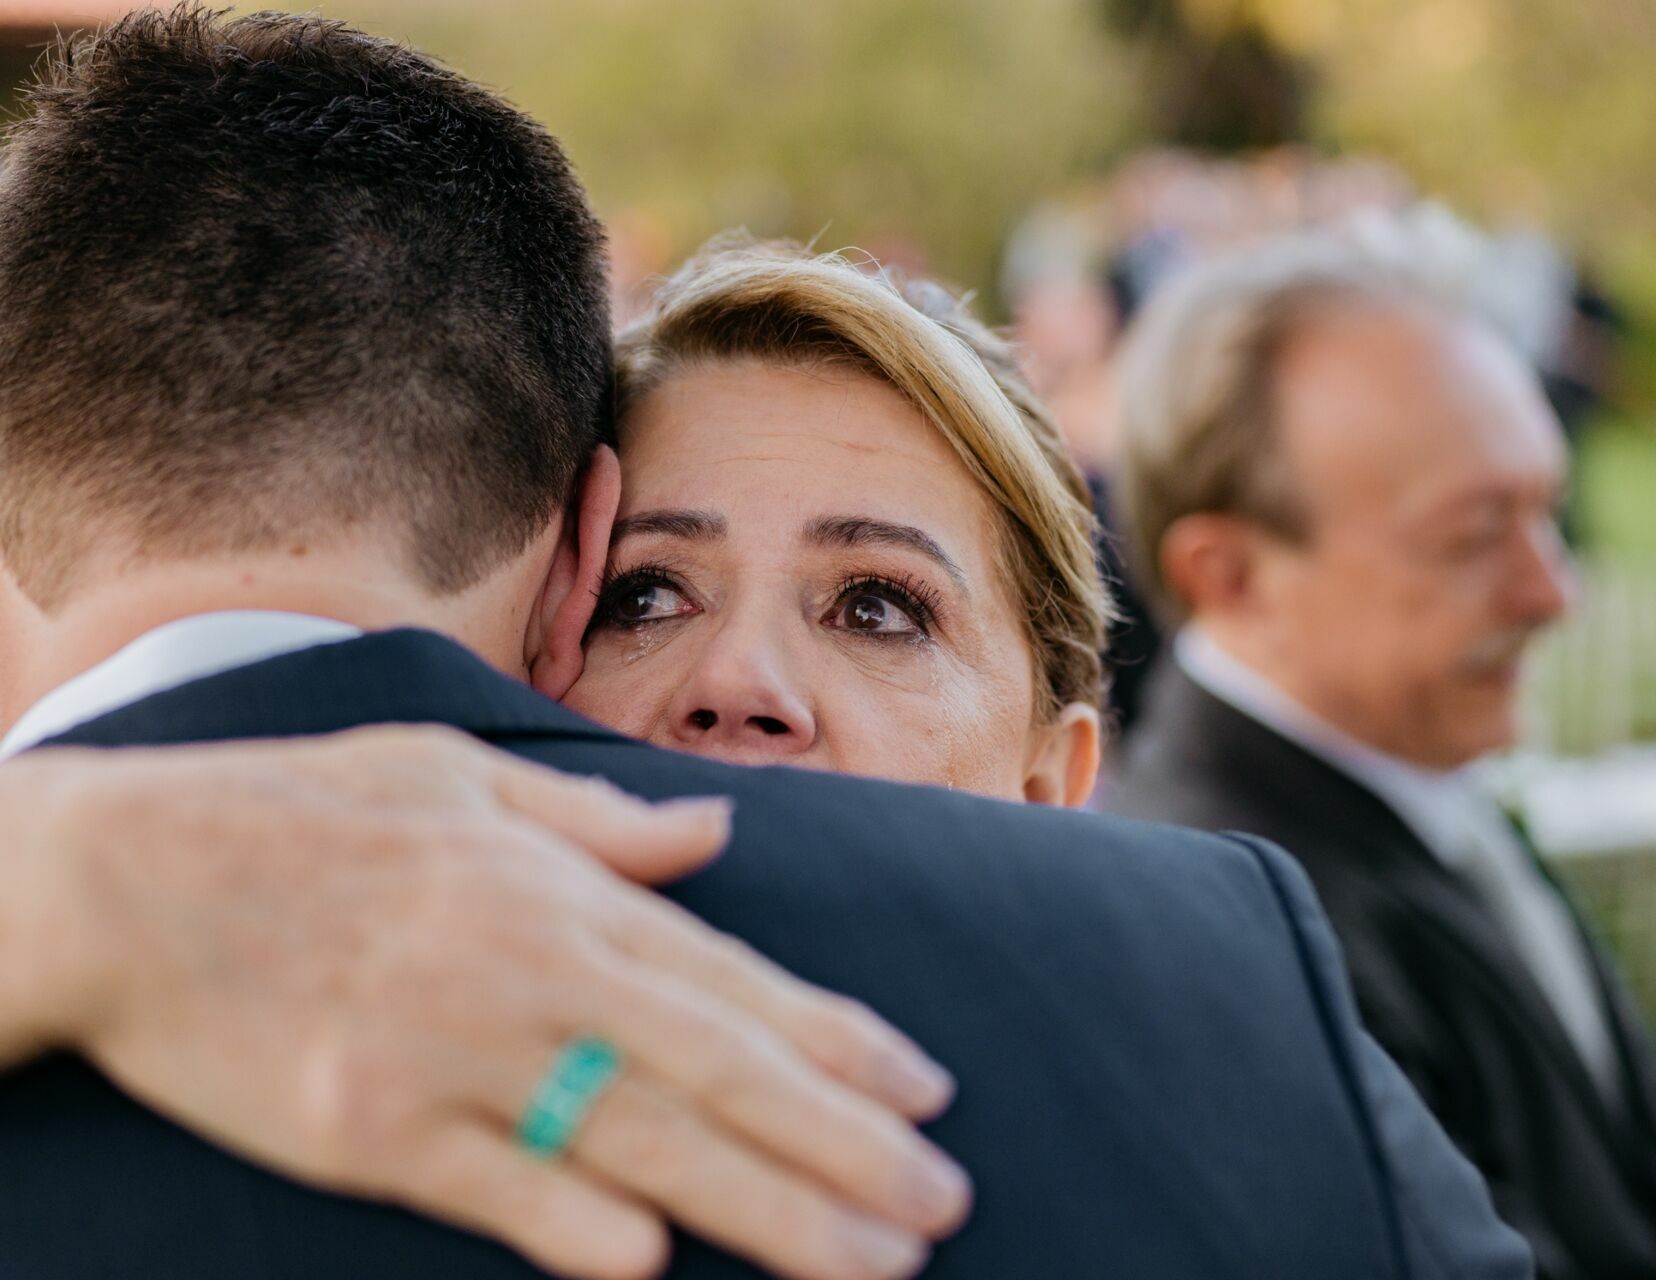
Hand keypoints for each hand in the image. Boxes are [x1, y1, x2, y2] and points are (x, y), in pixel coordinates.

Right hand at [2, 726, 967, 1279]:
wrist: (125, 877)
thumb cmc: (304, 813)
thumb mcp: (461, 774)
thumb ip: (600, 821)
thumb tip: (717, 837)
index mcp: (558, 890)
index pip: (732, 979)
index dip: (839, 1042)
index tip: (926, 1090)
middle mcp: (526, 972)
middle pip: (716, 1073)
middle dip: (842, 1145)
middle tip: (942, 1205)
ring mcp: (449, 1056)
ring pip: (636, 1142)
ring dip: (763, 1209)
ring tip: (866, 1264)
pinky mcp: (366, 1131)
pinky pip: (490, 1188)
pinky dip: (572, 1226)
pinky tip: (655, 1268)